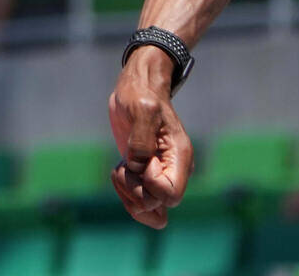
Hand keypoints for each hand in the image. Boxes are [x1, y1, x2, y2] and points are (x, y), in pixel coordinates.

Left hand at [108, 58, 193, 228]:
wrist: (136, 87)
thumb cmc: (142, 94)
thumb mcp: (142, 108)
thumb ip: (142, 139)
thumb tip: (138, 167)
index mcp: (180, 156)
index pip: (171, 195)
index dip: (150, 184)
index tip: (141, 160)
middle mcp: (173, 170)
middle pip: (157, 206)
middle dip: (134, 190)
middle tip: (124, 164)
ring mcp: (160, 175)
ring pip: (149, 211)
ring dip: (129, 196)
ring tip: (120, 170)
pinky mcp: (145, 176)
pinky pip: (139, 204)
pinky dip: (125, 195)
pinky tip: (119, 171)